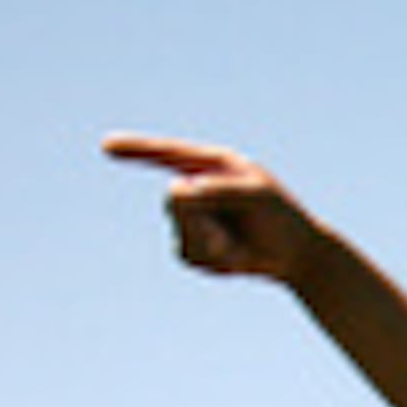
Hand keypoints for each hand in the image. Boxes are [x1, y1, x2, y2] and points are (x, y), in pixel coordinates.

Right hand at [102, 134, 330, 283]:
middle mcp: (198, 188)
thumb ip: (217, 191)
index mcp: (213, 166)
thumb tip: (176, 191)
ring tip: (242, 244)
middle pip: (174, 202)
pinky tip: (237, 259)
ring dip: (213, 244)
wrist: (299, 257)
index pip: (167, 154)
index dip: (136, 150)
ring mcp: (194, 218)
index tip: (107, 146)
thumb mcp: (256, 198)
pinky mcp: (195, 246)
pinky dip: (213, 261)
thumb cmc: (282, 219)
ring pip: (181, 232)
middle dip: (202, 221)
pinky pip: (188, 254)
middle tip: (236, 230)